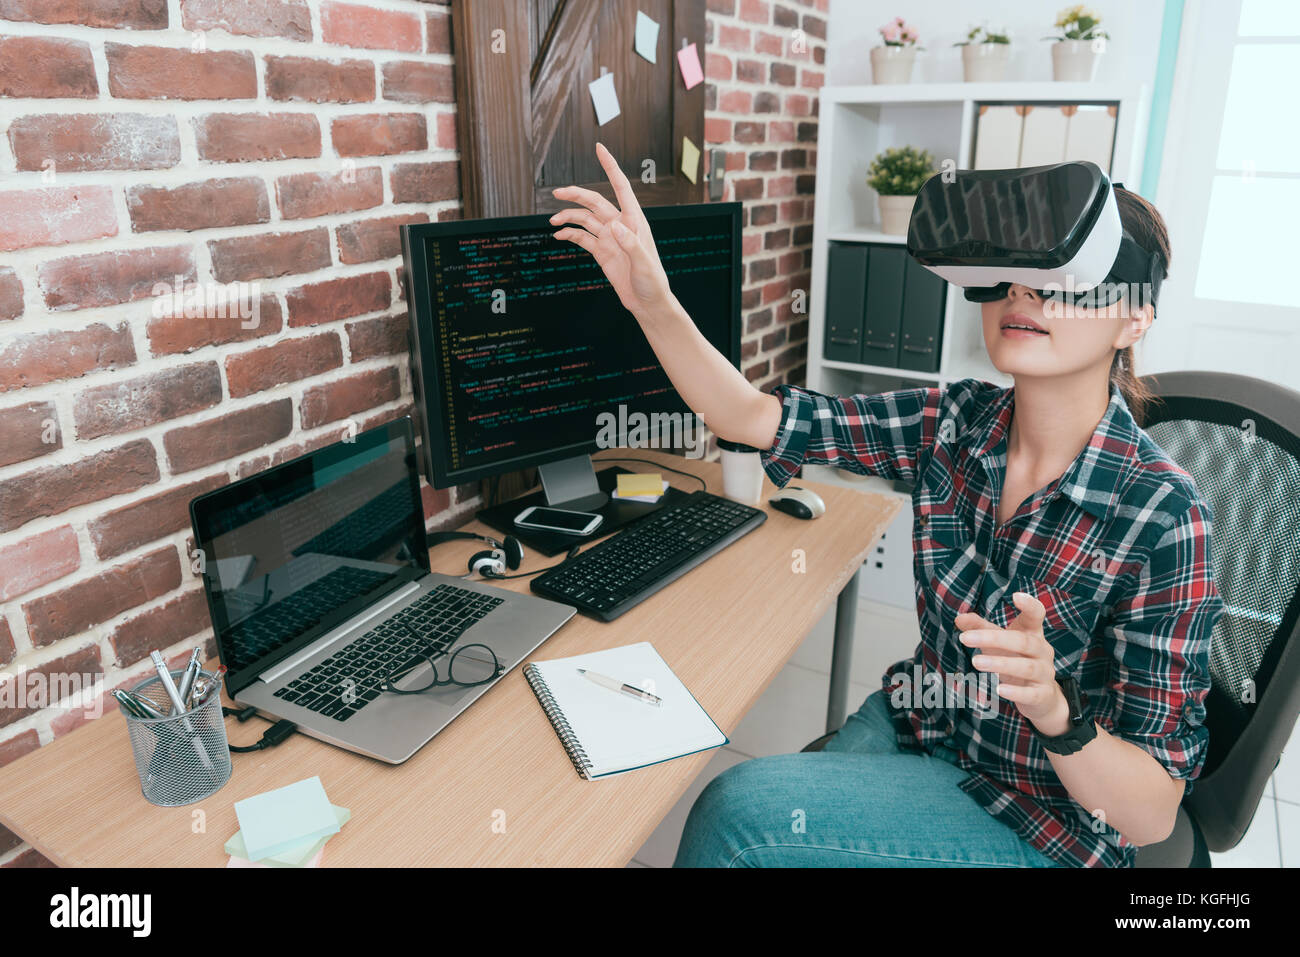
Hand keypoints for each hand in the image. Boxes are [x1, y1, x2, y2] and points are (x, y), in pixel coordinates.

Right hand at [550, 143, 674, 317]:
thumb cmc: (653, 282)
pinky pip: (582, 237)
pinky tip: (558, 235)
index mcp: (634, 221)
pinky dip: (569, 234)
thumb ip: (631, 244)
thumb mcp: (644, 264)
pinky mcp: (602, 252)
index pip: (621, 187)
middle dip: (576, 194)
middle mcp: (620, 225)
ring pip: (585, 219)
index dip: (610, 167)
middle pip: (595, 201)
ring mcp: (609, 238)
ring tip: (552, 220)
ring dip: (568, 217)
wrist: (647, 303)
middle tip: (557, 192)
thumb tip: (615, 225)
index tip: (599, 148)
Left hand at [956, 591, 1070, 735]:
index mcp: (1033, 634)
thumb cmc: (1016, 660)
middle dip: (993, 639)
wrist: (1041, 697)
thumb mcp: (999, 643)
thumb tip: (959, 618)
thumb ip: (980, 629)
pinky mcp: (1043, 695)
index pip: (1036, 615)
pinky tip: (999, 689)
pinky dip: (1016, 692)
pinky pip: (1032, 693)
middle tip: (964, 639)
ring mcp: (1045, 673)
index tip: (1016, 595)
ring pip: (1026, 666)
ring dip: (1000, 664)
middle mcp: (1043, 651)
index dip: (1029, 605)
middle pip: (1023, 641)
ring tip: (975, 662)